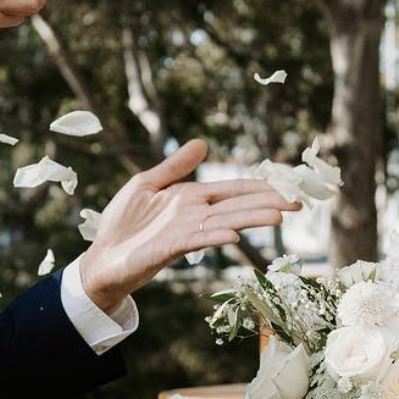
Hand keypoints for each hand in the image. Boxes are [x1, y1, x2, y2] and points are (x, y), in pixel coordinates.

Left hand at [77, 138, 299, 314]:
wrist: (102, 257)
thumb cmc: (123, 223)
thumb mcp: (146, 184)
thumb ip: (175, 165)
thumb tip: (203, 142)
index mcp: (192, 197)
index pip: (233, 189)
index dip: (260, 188)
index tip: (287, 188)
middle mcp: (195, 214)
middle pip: (237, 206)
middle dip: (267, 204)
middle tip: (297, 204)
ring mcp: (185, 231)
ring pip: (225, 222)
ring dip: (250, 220)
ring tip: (278, 218)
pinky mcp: (170, 247)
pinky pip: (196, 240)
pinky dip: (214, 237)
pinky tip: (233, 235)